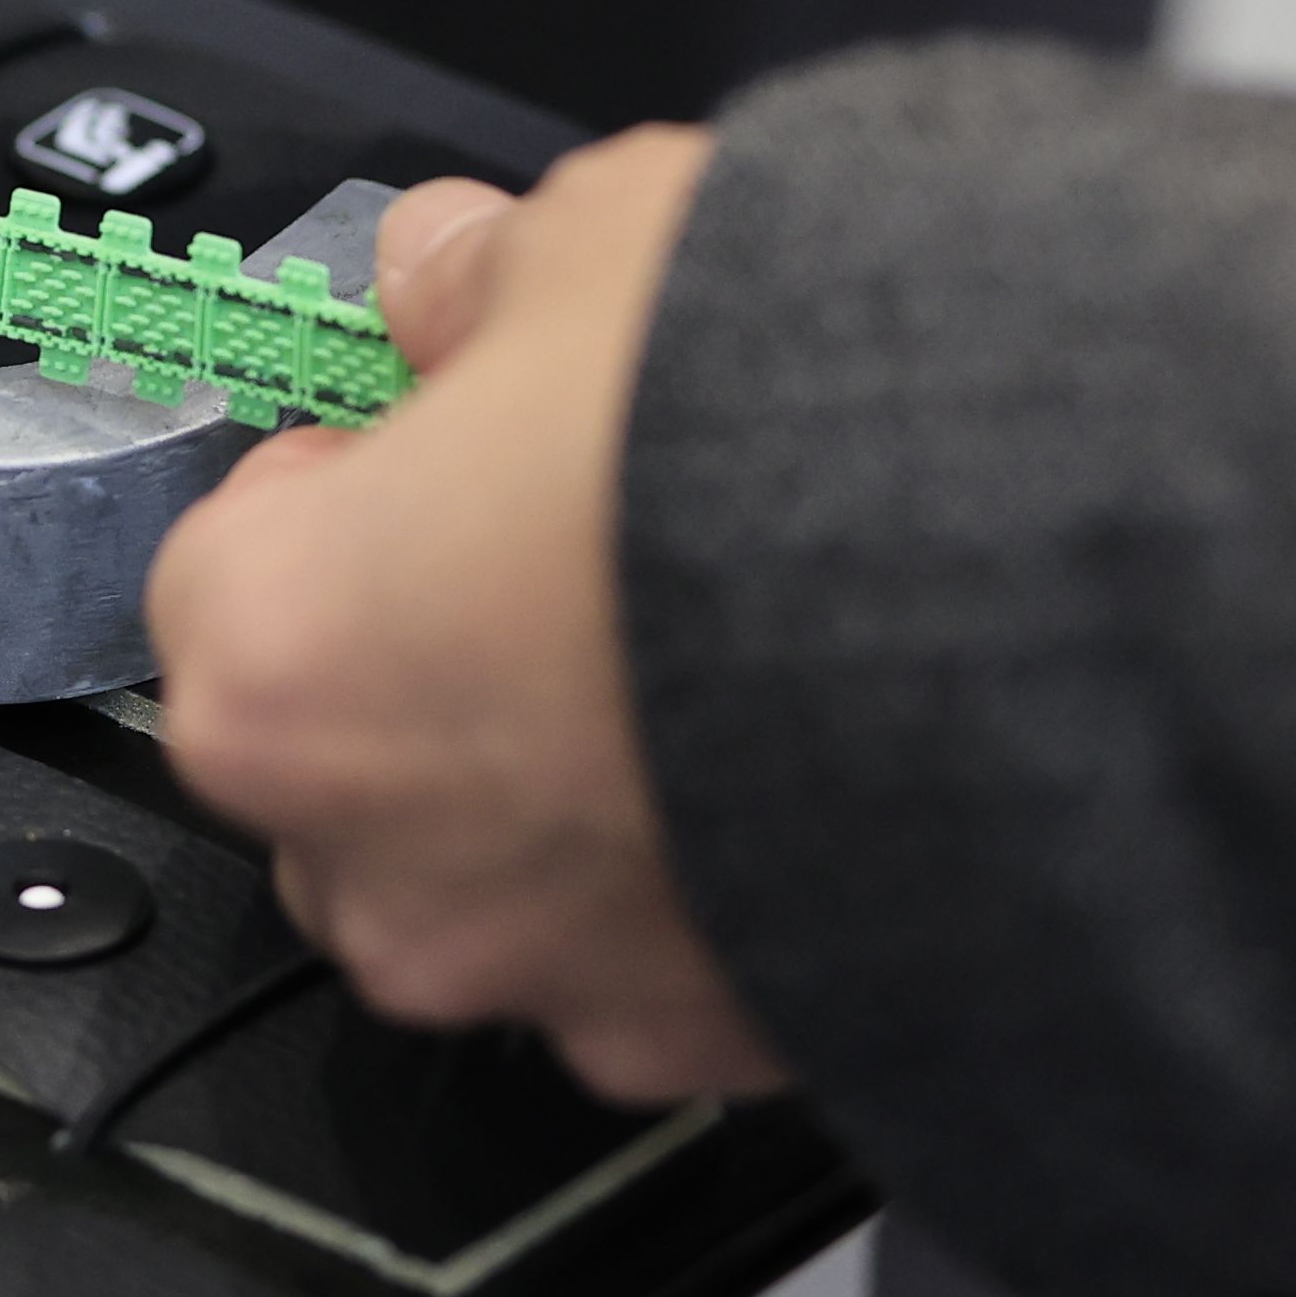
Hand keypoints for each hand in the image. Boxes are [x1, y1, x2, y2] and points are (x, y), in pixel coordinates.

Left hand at [146, 130, 790, 1105]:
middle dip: (446, 656)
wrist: (1071, 626)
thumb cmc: (791, 432)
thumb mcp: (610, 244)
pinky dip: (719, 871)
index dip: (344, 488)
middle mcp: (382, 868)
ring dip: (580, 783)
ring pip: (506, 880)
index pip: (224, 574)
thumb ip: (493, 273)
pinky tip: (822, 747)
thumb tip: (450, 273)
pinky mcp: (717, 1052)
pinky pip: (670, 955)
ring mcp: (549, 983)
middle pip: (352, 755)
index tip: (438, 440)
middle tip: (586, 542)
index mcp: (283, 666)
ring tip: (732, 645)